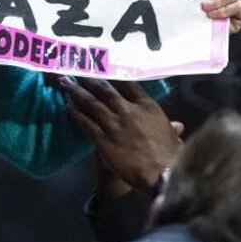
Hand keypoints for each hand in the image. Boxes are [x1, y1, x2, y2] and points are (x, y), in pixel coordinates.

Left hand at [56, 76, 182, 193]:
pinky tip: (68, 106)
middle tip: (73, 71)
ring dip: (76, 92)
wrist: (162, 174)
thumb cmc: (171, 155)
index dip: (111, 74)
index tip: (100, 67)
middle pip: (104, 90)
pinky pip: (86, 123)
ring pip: (91, 104)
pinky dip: (76, 113)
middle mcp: (128, 111)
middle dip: (88, 80)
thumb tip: (176, 125)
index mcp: (147, 106)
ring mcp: (114, 125)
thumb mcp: (172, 136)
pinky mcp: (103, 140)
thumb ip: (170, 127)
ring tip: (64, 83)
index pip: (127, 84)